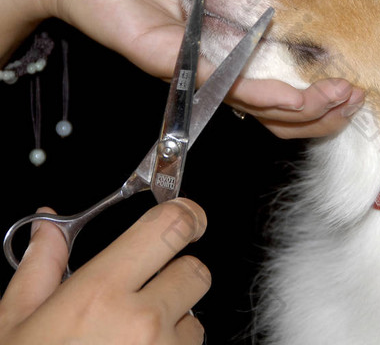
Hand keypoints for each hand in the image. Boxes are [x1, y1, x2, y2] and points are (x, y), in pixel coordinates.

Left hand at [0, 0, 363, 137]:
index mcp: (236, 25)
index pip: (286, 69)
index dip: (322, 80)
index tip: (356, 74)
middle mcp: (222, 53)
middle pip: (278, 102)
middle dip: (322, 108)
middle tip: (354, 95)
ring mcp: (198, 63)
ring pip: (256, 105)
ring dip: (302, 109)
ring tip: (340, 98)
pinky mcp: (172, 62)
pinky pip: (221, 86)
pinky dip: (261, 95)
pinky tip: (295, 96)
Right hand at [0, 200, 208, 343]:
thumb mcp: (16, 326)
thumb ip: (40, 269)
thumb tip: (47, 228)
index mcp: (99, 294)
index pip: (169, 227)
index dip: (185, 213)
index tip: (187, 214)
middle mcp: (141, 321)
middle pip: (195, 270)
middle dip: (175, 274)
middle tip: (145, 291)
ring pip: (196, 317)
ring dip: (174, 321)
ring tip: (129, 342)